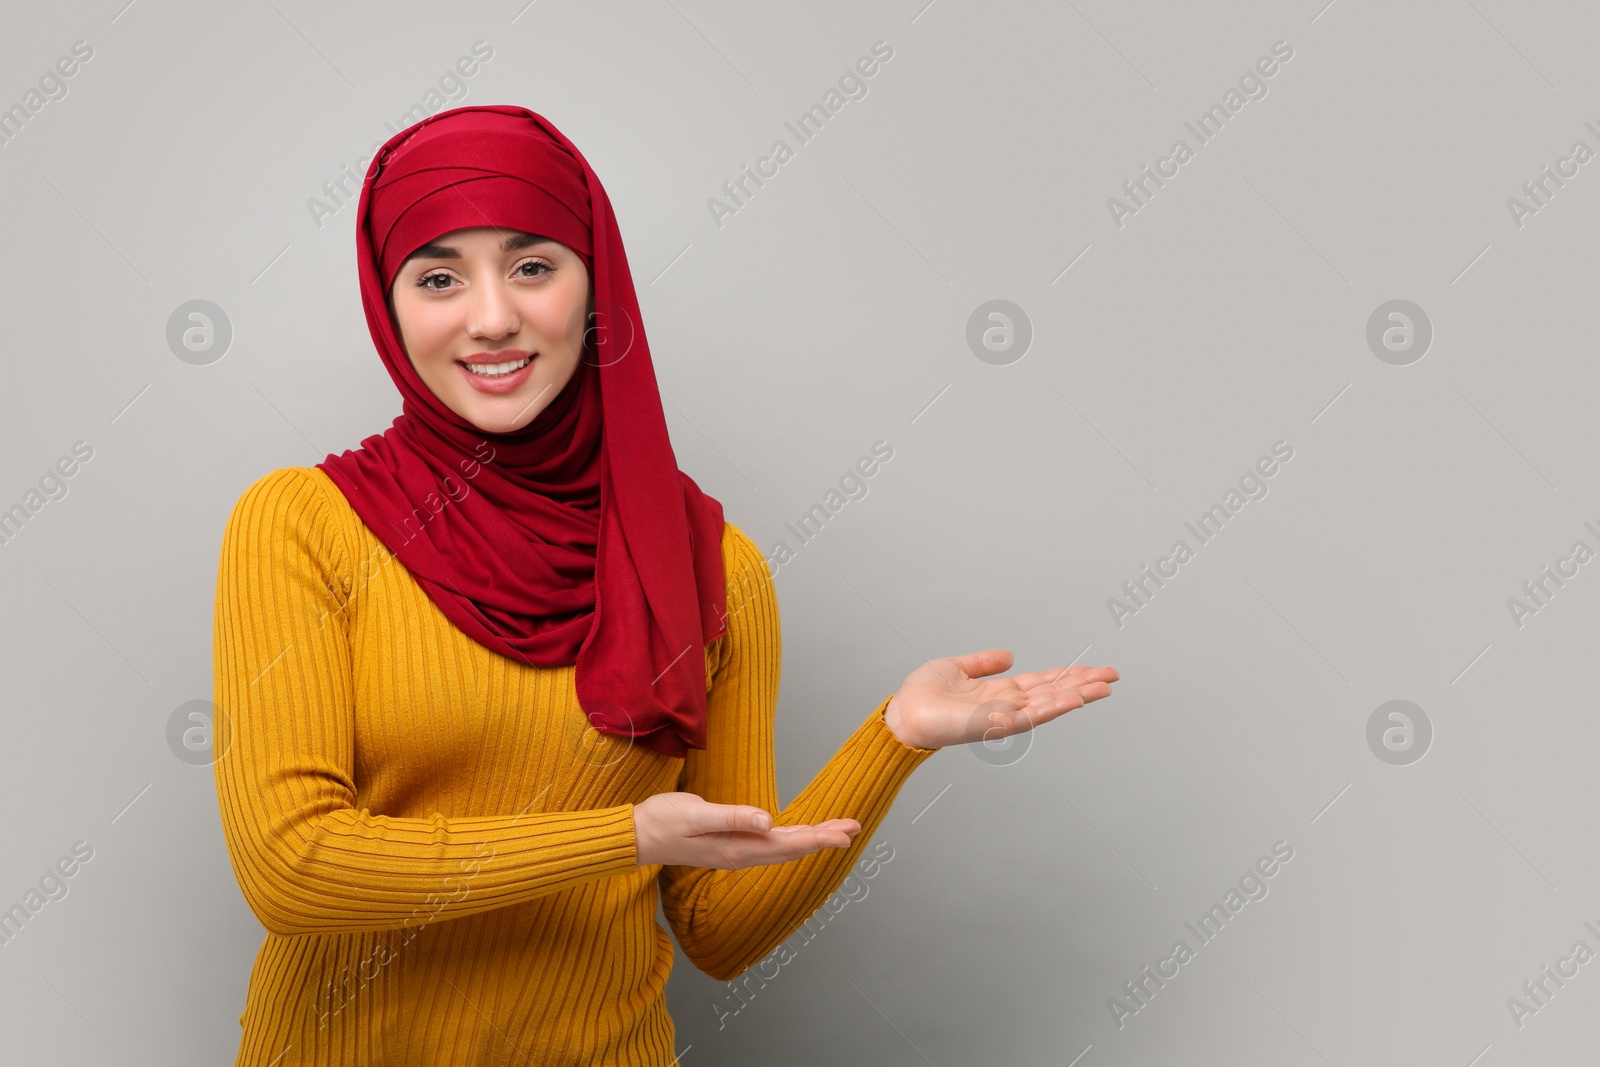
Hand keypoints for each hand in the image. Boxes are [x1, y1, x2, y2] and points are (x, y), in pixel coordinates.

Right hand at [632, 791, 860, 868]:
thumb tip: (768, 821)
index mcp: (737, 849)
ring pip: (784, 846)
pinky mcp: (731, 844)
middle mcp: (741, 854)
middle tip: (854, 827)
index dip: (819, 839)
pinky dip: (793, 837)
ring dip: (812, 837)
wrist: (637, 836)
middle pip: (792, 848)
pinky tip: (802, 833)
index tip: (845, 834)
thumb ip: (732, 817)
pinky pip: (770, 844)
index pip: (787, 845)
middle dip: (824, 837)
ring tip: (839, 829)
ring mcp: (736, 851)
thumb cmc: (663, 821)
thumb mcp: (696, 814)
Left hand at [883, 649, 1117, 750]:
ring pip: (1049, 705)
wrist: (902, 714)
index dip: (1069, 675)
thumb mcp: (956, 667)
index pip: (1043, 682)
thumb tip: (1008, 655)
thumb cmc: (921, 695)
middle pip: (1053, 692)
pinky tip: (1073, 699)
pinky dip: (1052, 707)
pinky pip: (1029, 717)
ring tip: (1104, 686)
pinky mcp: (994, 724)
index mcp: (1000, 692)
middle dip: (1083, 684)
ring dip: (1077, 695)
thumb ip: (983, 663)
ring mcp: (1003, 717)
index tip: (1095, 669)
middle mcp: (1007, 705)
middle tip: (1114, 674)